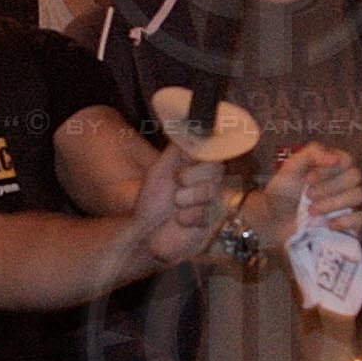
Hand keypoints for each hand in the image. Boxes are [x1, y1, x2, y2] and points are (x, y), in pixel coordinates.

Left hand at [124, 141, 226, 268]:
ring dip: (188, 197)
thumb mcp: (159, 171)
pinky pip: (207, 213)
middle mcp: (205, 183)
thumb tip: (188, 126)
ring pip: (211, 191)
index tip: (195, 154)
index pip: (213, 152)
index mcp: (194, 168)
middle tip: (178, 182)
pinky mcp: (210, 223)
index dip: (206, 153)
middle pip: (216, 169)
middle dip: (194, 175)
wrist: (145, 234)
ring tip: (175, 205)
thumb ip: (176, 151)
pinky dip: (189, 217)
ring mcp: (209, 203)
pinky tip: (179, 221)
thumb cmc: (150, 203)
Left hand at [262, 143, 361, 231]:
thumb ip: (312, 154)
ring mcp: (349, 203)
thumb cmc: (282, 193)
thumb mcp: (291, 168)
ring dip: (332, 203)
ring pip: (358, 195)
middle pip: (355, 176)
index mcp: (333, 166)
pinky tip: (328, 224)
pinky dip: (345, 221)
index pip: (346, 160)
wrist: (274, 223)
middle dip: (329, 187)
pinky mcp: (351, 223)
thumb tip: (335, 157)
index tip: (307, 179)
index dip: (328, 169)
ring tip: (311, 211)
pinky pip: (361, 218)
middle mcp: (345, 182)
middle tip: (307, 195)